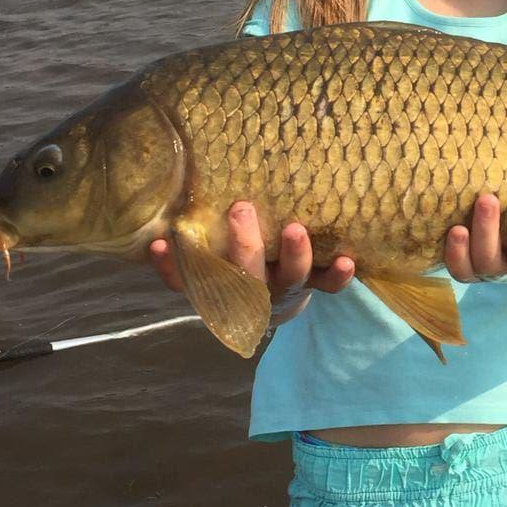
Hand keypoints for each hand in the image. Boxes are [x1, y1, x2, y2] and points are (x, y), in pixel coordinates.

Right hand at [149, 201, 354, 320]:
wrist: (274, 297)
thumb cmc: (235, 263)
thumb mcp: (210, 256)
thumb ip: (188, 243)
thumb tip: (159, 217)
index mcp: (221, 285)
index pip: (189, 280)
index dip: (173, 266)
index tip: (160, 243)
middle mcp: (252, 290)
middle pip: (245, 277)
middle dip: (243, 245)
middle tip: (240, 208)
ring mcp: (285, 287)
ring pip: (290, 279)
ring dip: (293, 256)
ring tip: (296, 230)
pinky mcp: (315, 284)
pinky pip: (328, 286)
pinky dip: (338, 277)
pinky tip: (348, 261)